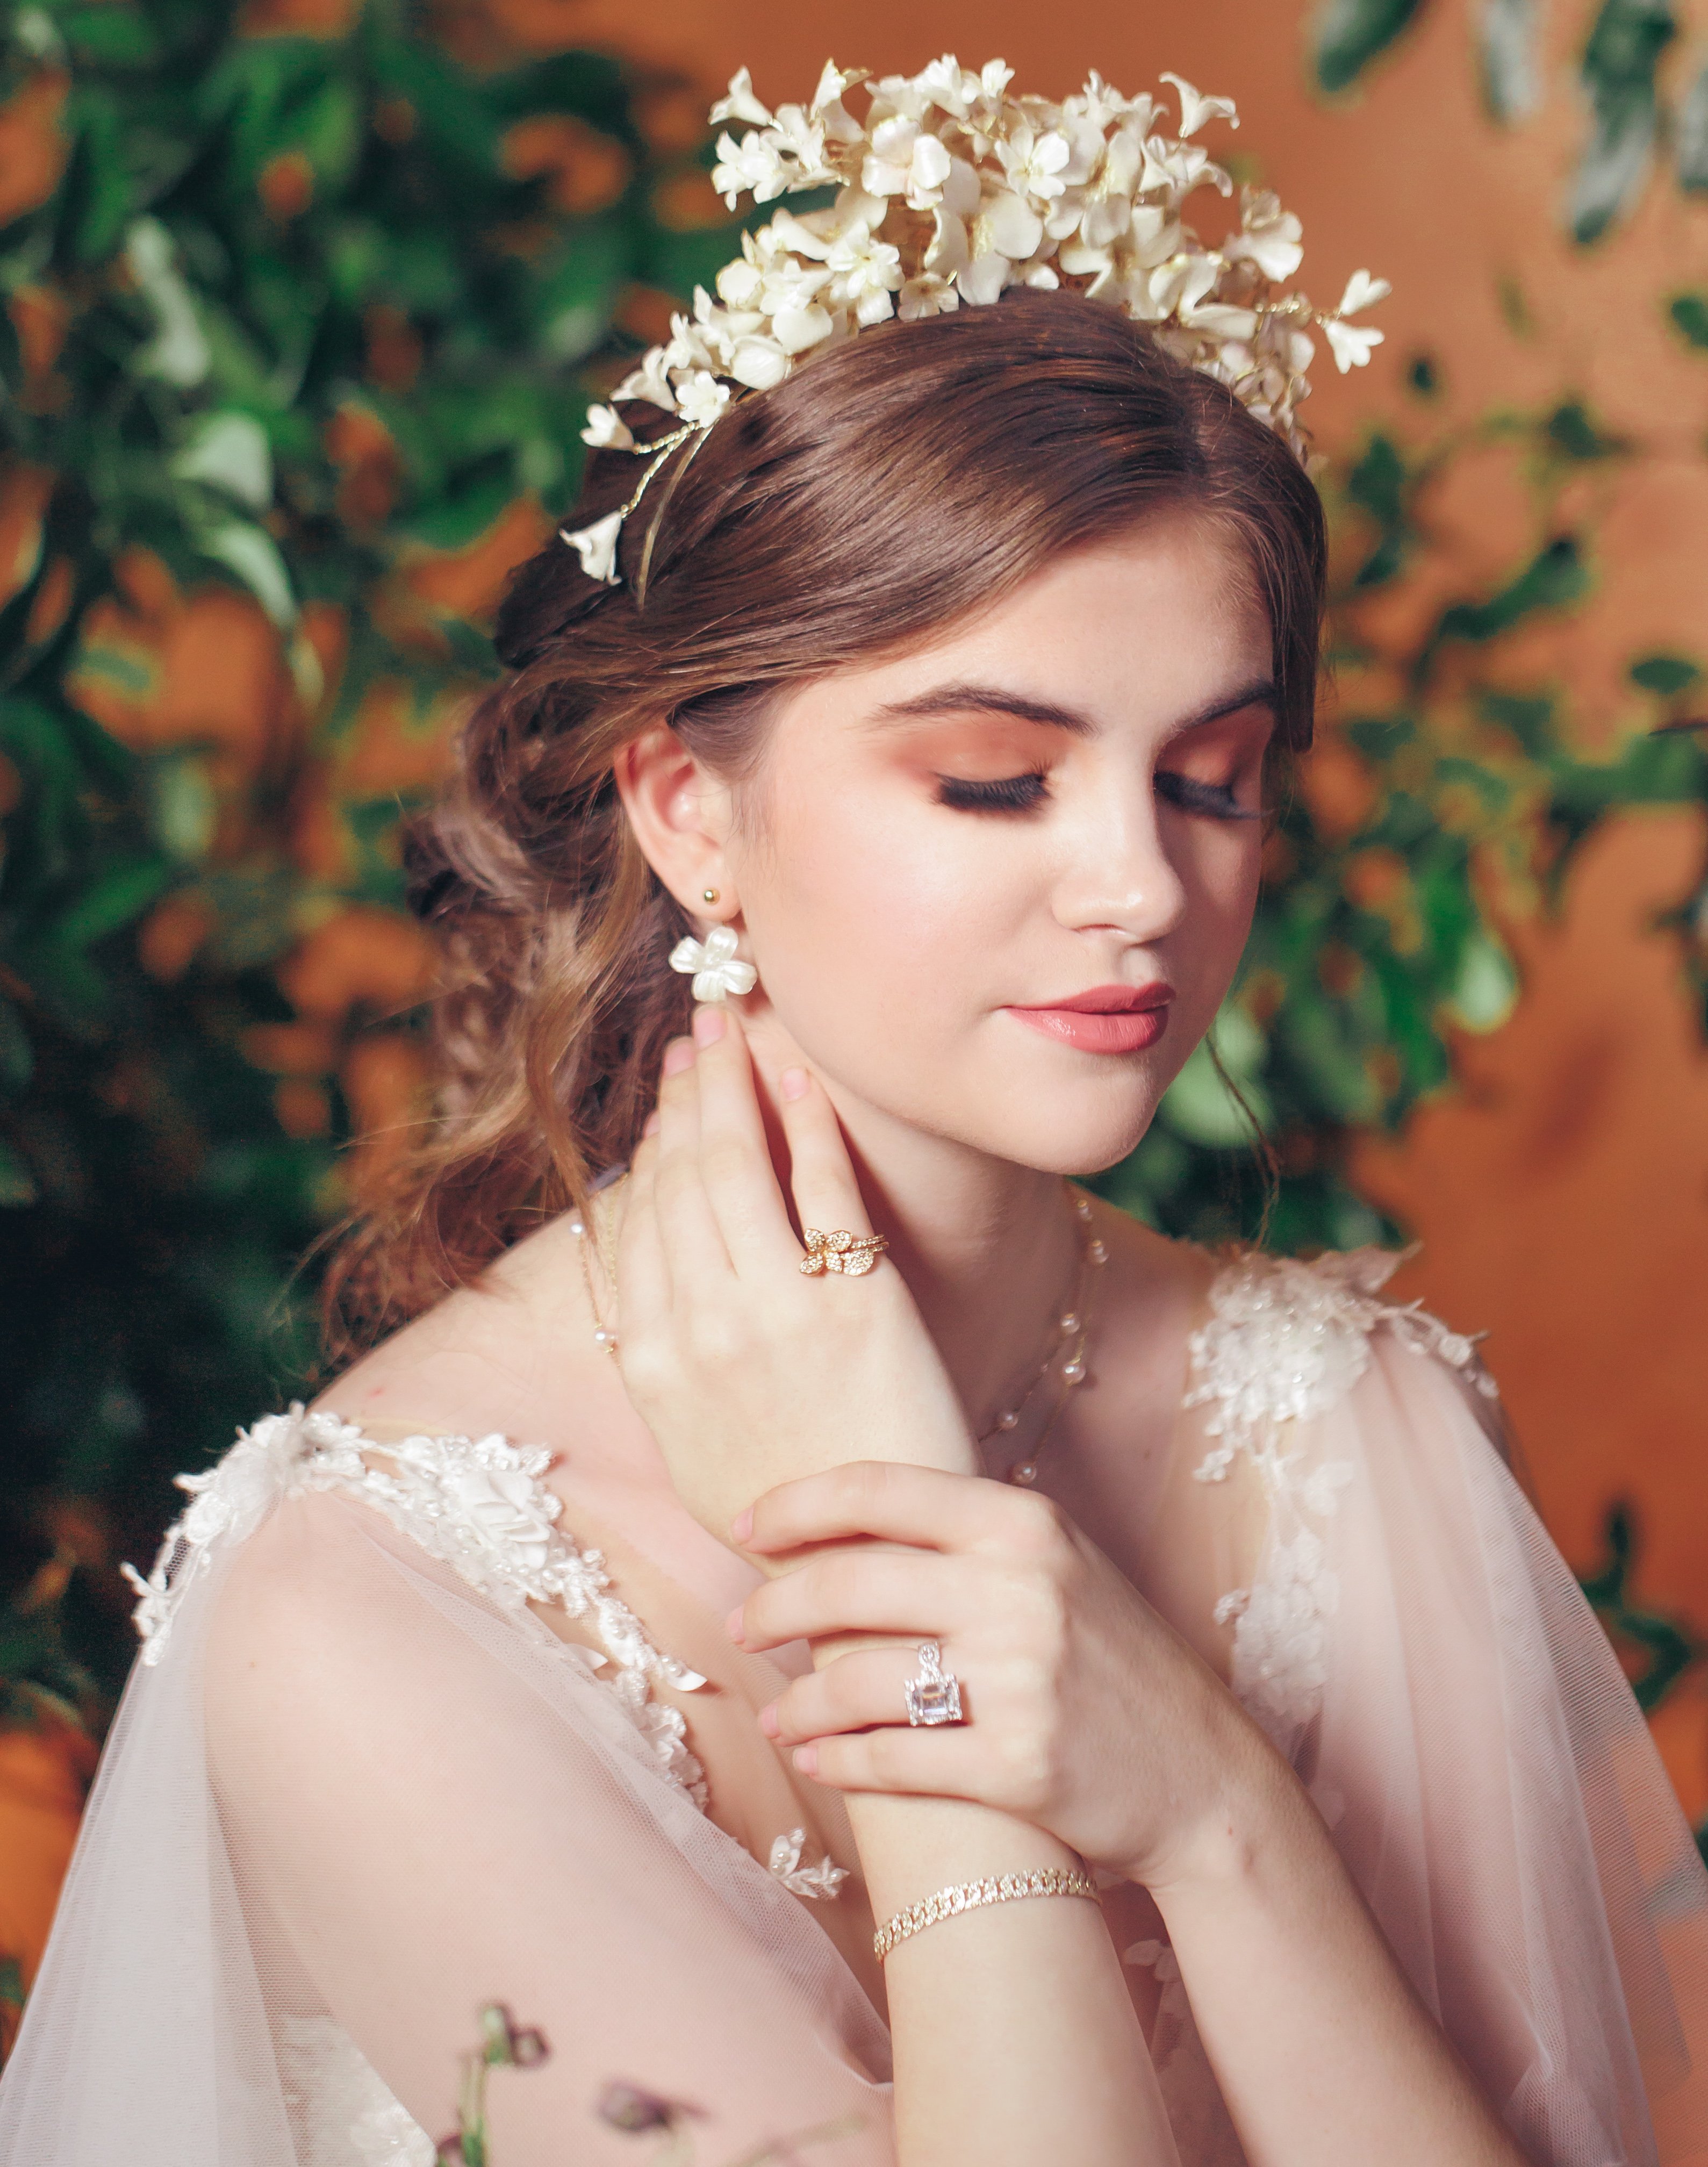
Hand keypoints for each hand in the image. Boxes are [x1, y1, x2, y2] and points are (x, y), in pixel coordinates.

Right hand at [612, 1006, 977, 1542]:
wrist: (869, 1563)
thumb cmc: (783, 1500)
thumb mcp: (687, 1439)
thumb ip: (661, 1352)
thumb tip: (648, 1265)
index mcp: (651, 1360)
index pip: (642, 1217)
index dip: (655, 1141)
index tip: (669, 1094)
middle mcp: (699, 1326)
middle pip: (683, 1177)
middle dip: (690, 1092)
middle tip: (700, 1032)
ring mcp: (776, 1309)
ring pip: (738, 1167)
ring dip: (735, 1086)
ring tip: (737, 1034)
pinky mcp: (856, 1300)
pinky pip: (822, 1187)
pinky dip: (808, 1120)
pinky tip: (800, 1075)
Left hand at [728, 1460, 1290, 1888]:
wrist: (1204, 1775)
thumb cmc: (1114, 1662)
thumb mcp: (1059, 1566)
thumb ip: (966, 1537)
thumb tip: (839, 1523)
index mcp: (1024, 1524)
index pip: (877, 1489)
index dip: (795, 1504)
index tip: (747, 1528)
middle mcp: (1021, 1588)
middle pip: (847, 1582)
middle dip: (773, 1606)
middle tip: (743, 1626)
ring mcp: (1022, 1678)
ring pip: (857, 1679)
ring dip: (797, 1702)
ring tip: (778, 1715)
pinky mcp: (1018, 1765)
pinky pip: (891, 1761)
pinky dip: (838, 1762)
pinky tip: (815, 1759)